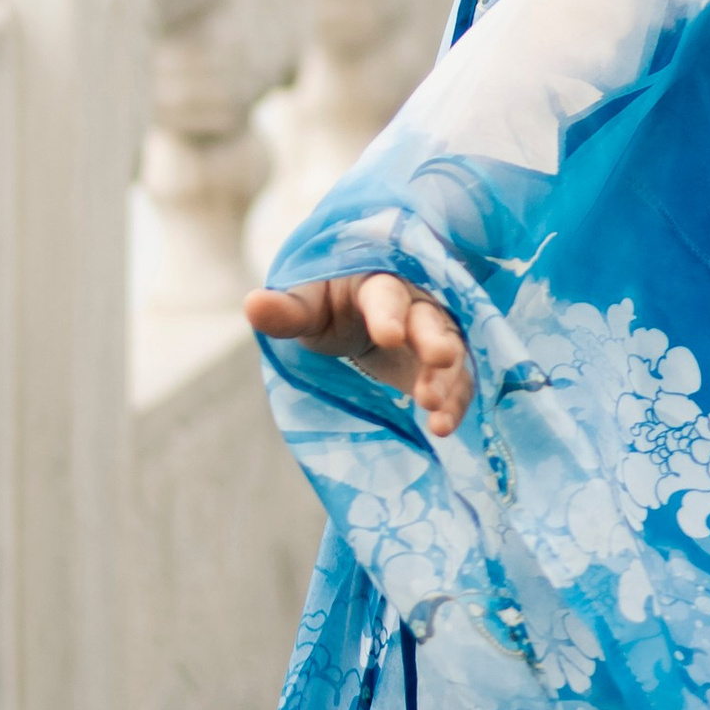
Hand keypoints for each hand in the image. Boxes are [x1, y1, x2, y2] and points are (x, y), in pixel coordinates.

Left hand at [246, 272, 473, 437]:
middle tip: (438, 360)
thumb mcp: (306, 305)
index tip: (388, 336)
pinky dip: (456, 403)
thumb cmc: (329, 303)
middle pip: (429, 318)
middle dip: (434, 340)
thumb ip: (285, 310)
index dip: (388, 314)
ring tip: (435, 413)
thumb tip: (251, 304)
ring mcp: (434, 332)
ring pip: (450, 350)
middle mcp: (416, 301)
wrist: (356, 310)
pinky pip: (458, 380)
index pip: (385, 294)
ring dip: (446, 379)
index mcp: (377, 281)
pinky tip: (444, 428)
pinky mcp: (442, 364)